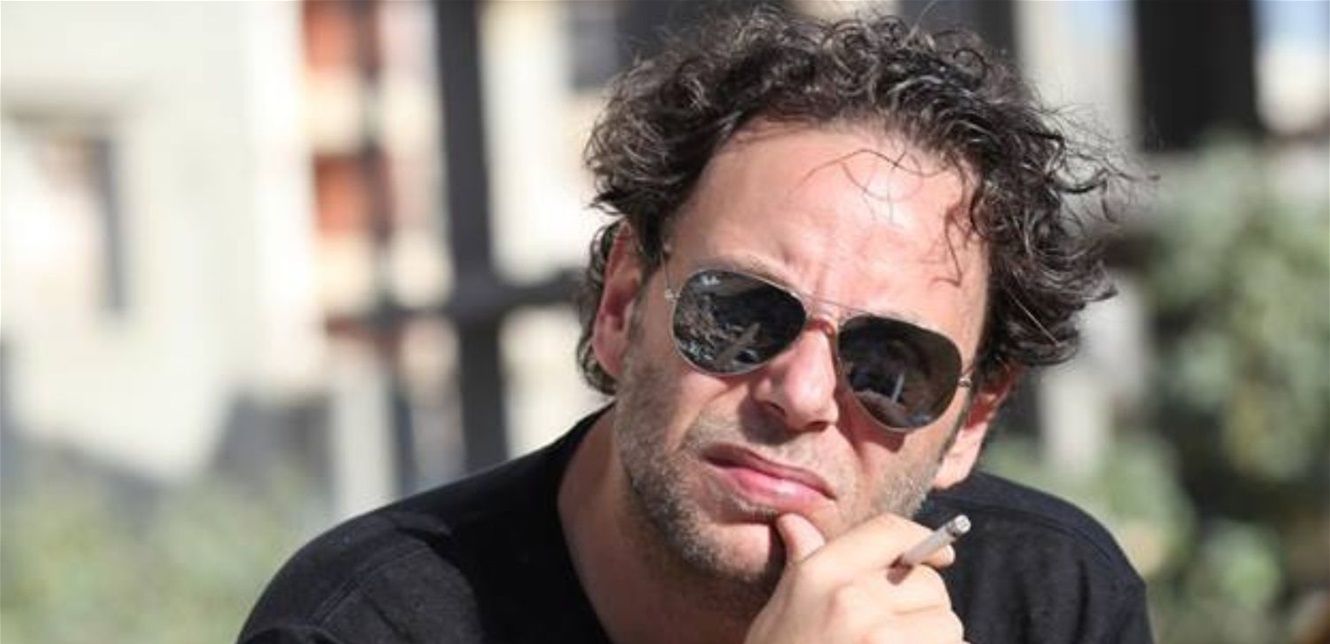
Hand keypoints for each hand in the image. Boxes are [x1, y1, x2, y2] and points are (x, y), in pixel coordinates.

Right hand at [744, 513, 964, 643]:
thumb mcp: (781, 614)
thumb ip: (800, 565)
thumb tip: (795, 523)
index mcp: (820, 575)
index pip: (888, 532)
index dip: (922, 540)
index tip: (940, 557)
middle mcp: (851, 600)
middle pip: (928, 584)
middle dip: (927, 608)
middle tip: (898, 636)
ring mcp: (880, 640)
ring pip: (947, 626)